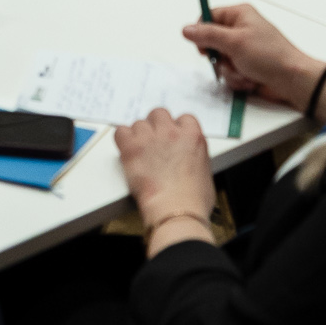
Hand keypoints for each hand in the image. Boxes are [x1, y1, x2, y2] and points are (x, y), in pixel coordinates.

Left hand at [113, 108, 215, 229]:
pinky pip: (120, 131)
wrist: (177, 210)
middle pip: (158, 114)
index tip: (172, 137)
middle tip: (153, 143)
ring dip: (139, 135)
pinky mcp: (131, 147)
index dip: (176, 128)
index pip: (183, 118)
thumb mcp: (204, 171)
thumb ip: (193, 156)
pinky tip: (126, 150)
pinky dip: (122, 139)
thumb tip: (185, 160)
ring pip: (139, 124)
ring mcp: (150, 137)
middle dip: (155, 126)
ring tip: (140, 153)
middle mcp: (171, 131)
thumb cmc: (192, 200)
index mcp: (193, 135)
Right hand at [180, 2, 320, 104]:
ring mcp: (244, 49)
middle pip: (212, 42)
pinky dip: (238, 78)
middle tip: (230, 60)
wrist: (292, 80)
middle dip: (219, 58)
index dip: (202, 32)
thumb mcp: (234, 42)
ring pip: (220, 61)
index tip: (203, 47)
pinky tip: (250, 80)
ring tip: (245, 72)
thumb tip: (186, 29)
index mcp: (240, 15)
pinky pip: (230, 72)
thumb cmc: (269, 55)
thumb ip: (207, 35)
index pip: (209, 17)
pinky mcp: (247, 66)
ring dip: (230, 71)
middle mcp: (241, 30)